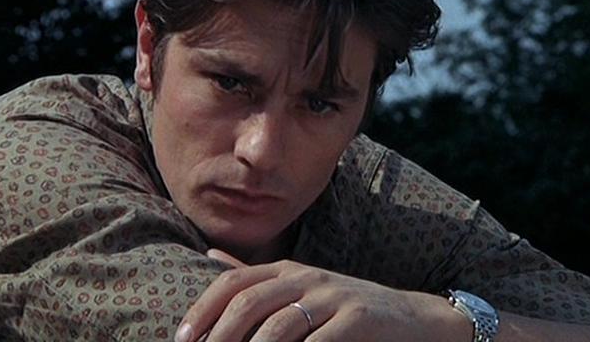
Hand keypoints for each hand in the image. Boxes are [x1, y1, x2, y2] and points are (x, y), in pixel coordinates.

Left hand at [175, 249, 470, 341]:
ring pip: (279, 324)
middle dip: (217, 334)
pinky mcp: (357, 318)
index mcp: (288, 270)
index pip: (234, 281)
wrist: (409, 316)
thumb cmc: (346, 306)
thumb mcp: (300, 284)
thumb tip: (209, 255)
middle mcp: (307, 277)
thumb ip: (256, 274)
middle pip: (250, 300)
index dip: (203, 308)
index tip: (180, 338)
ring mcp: (333, 296)